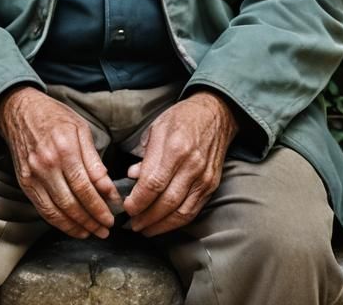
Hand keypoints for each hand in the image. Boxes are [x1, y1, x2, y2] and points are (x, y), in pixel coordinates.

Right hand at [0, 86, 117, 238]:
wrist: (20, 110)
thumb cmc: (55, 117)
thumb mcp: (80, 129)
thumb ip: (93, 160)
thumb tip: (108, 187)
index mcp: (64, 148)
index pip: (85, 185)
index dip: (100, 204)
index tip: (113, 214)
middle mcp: (47, 164)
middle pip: (72, 202)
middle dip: (92, 219)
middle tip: (106, 229)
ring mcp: (33, 176)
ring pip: (57, 211)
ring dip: (77, 226)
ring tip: (93, 232)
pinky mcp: (25, 183)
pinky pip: (43, 210)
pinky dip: (59, 223)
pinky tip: (73, 227)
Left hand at [123, 91, 238, 236]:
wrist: (216, 114)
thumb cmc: (182, 118)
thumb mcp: (158, 127)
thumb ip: (145, 155)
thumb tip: (133, 178)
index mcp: (176, 147)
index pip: (153, 183)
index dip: (138, 200)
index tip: (126, 207)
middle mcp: (192, 165)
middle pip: (167, 201)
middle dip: (146, 217)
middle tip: (131, 224)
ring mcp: (204, 178)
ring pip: (181, 211)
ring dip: (160, 225)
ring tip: (144, 229)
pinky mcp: (211, 185)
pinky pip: (193, 211)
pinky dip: (176, 222)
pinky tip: (163, 224)